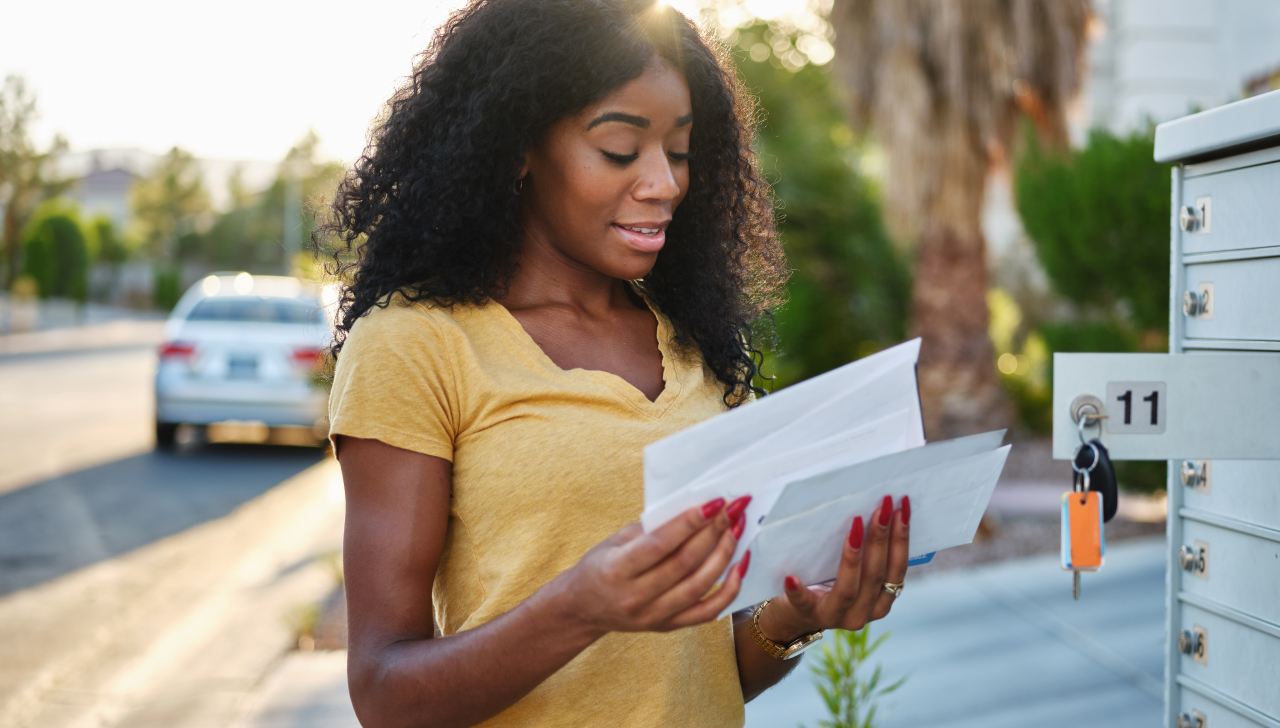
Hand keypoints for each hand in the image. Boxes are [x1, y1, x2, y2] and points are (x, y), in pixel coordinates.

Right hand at [555, 495, 752, 635]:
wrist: (583, 608)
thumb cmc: (600, 566)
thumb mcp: (615, 540)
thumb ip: (651, 528)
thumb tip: (695, 511)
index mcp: (617, 569)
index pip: (661, 544)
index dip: (691, 522)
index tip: (715, 503)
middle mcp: (635, 597)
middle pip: (685, 563)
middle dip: (714, 532)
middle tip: (733, 510)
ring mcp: (654, 616)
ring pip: (700, 586)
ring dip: (725, 554)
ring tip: (737, 530)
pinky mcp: (668, 626)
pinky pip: (707, 612)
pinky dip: (729, 590)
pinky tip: (739, 566)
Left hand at [758, 495, 909, 640]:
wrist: (793, 616)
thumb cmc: (826, 583)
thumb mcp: (853, 574)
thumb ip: (866, 555)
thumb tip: (876, 509)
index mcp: (879, 602)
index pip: (896, 570)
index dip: (901, 539)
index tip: (901, 507)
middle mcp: (862, 613)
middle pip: (875, 575)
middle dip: (881, 537)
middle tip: (882, 505)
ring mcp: (834, 616)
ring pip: (848, 588)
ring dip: (854, 555)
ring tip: (856, 523)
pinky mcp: (805, 614)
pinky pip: (803, 602)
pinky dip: (799, 590)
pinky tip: (792, 577)